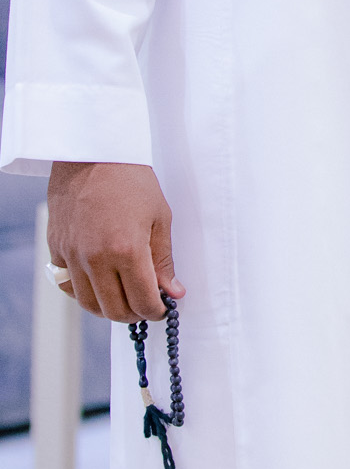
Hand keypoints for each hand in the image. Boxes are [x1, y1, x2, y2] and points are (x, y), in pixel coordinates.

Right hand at [46, 162, 179, 322]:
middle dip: (134, 314)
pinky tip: (100, 283)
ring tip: (124, 298)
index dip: (156, 311)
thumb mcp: (160, 218)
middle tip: (146, 305)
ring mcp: (72, 255)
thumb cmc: (131, 180)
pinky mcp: (57, 249)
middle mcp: (95, 258)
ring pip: (89, 303)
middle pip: (114, 310)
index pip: (142, 301)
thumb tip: (173, 292)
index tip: (162, 307)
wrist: (93, 154)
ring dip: (109, 308)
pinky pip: (69, 285)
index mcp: (126, 250)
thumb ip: (164, 260)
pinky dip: (85, 292)